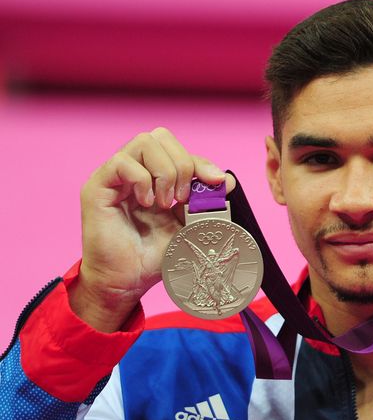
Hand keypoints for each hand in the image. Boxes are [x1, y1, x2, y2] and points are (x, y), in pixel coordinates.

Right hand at [68, 127, 234, 331]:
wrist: (128, 282)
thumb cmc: (154, 255)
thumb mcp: (189, 225)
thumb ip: (206, 202)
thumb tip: (228, 179)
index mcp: (154, 176)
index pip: (178, 150)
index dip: (200, 162)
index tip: (216, 182)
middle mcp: (133, 171)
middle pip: (160, 137)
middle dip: (182, 164)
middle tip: (183, 198)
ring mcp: (114, 177)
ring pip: (144, 143)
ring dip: (164, 172)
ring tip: (165, 203)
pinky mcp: (97, 187)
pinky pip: (121, 162)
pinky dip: (142, 180)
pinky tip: (148, 203)